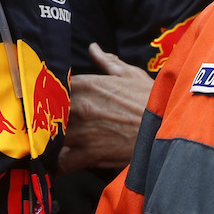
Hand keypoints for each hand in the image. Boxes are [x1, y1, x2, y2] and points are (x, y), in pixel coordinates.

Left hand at [57, 44, 153, 173]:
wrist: (167, 130)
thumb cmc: (150, 101)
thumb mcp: (131, 75)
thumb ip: (107, 62)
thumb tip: (93, 48)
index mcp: (86, 84)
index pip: (54, 87)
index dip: (52, 94)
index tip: (51, 100)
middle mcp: (79, 106)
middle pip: (48, 112)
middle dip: (47, 118)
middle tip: (47, 123)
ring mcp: (82, 131)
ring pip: (52, 136)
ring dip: (50, 141)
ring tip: (50, 144)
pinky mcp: (89, 154)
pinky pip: (63, 162)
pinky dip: (59, 165)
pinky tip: (59, 164)